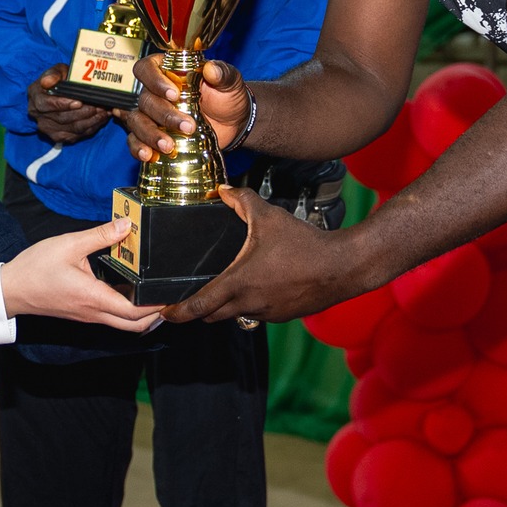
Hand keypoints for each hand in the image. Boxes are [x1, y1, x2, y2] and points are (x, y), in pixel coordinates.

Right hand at [0, 219, 164, 331]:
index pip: (134, 312)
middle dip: (157, 316)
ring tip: (155, 291)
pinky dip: (128, 311)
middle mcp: (93, 312)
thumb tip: (126, 225)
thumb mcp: (68, 244)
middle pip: (135, 326)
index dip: (157, 307)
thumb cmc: (35, 268)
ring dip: (143, 314)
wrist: (10, 289)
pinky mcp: (83, 313)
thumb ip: (100, 235)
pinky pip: (112, 318)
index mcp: (93, 297)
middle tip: (170, 296)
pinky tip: (132, 290)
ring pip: (124, 325)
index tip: (172, 294)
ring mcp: (88, 316)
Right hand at [27, 65, 110, 144]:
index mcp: (35, 97)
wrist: (58, 93)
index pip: (46, 105)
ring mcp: (48, 128)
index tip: (79, 102)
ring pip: (72, 128)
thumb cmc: (59, 80)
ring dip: (90, 121)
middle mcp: (38, 115)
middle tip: (99, 106)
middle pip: (62, 118)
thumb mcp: (57, 71)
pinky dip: (91, 127)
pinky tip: (100, 119)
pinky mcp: (59, 136)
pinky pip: (77, 135)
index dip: (63, 105)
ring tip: (103, 111)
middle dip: (83, 112)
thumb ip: (54, 73)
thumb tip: (48, 82)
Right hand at [118, 55, 251, 162]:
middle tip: (188, 126)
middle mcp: (155, 92)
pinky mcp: (153, 136)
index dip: (154, 80)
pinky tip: (149, 156)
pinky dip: (138, 149)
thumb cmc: (227, 97)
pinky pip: (135, 141)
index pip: (147, 68)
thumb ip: (223, 73)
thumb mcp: (230, 82)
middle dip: (164, 115)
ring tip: (168, 147)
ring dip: (150, 134)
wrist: (234, 124)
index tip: (174, 94)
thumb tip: (211, 69)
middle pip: (145, 100)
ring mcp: (152, 115)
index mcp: (168, 72)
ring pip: (137, 121)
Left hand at [162, 187, 368, 324]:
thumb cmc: (304, 243)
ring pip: (235, 315)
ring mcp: (266, 313)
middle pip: (211, 316)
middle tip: (188, 297)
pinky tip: (256, 287)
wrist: (342, 267)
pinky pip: (256, 313)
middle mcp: (249, 303)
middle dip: (198, 309)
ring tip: (220, 289)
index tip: (164, 312)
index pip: (199, 306)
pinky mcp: (282, 316)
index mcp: (239, 283)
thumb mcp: (269, 217)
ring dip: (225, 307)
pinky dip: (249, 304)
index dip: (178, 312)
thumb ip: (242, 201)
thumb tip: (223, 189)